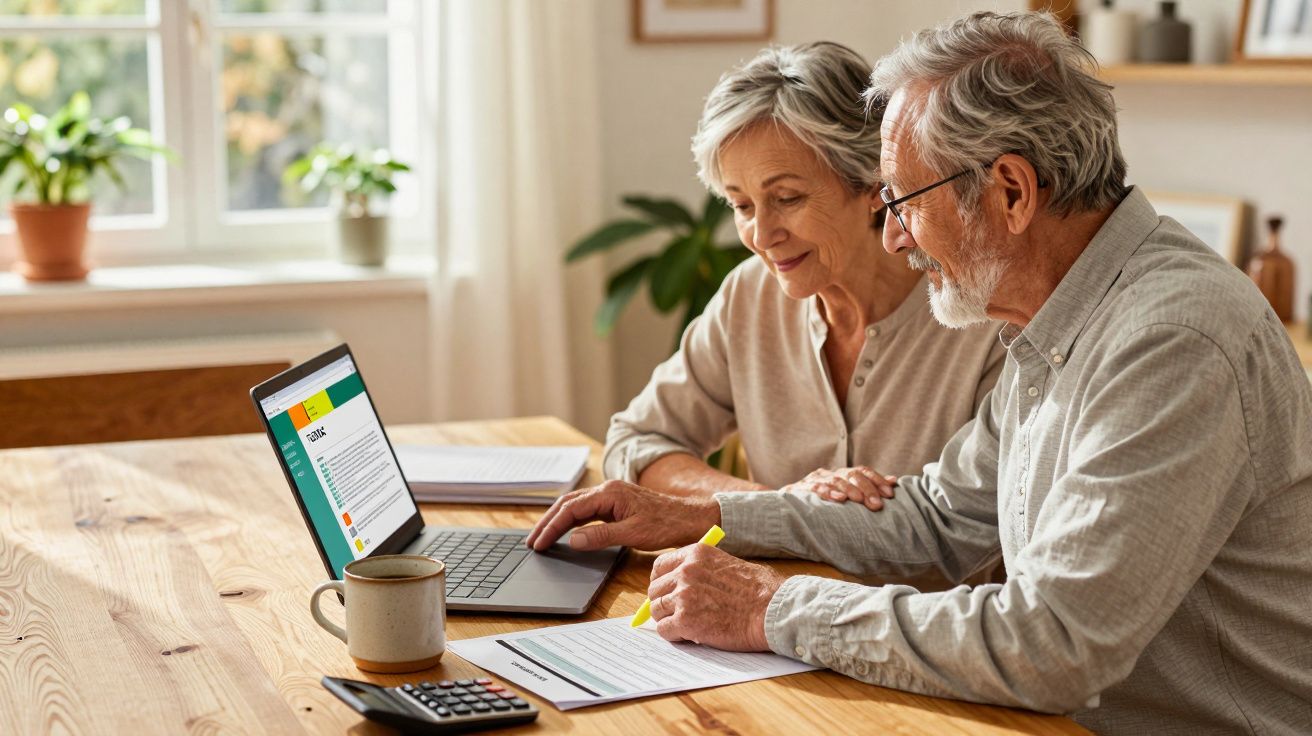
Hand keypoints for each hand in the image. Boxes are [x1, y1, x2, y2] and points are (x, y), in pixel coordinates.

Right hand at [525, 480, 720, 551]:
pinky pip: (586, 510)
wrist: (690, 518)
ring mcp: (611, 496)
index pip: (571, 509)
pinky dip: (571, 520)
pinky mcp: (616, 504)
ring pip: (575, 505)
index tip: (539, 543)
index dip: (552, 527)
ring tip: (542, 538)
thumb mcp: (633, 534)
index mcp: (610, 493)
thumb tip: (572, 540)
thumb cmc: (666, 525)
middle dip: (547, 522)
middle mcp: (607, 490)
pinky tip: (565, 532)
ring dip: (557, 520)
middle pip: (567, 504)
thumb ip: (601, 536)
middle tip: (532, 542)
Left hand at [646, 544, 785, 651]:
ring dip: (668, 620)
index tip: (666, 592)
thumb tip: (682, 584)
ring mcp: (684, 596)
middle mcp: (686, 571)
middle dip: (663, 603)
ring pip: (656, 610)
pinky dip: (673, 635)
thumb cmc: (760, 590)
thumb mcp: (728, 564)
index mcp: (696, 554)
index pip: (660, 566)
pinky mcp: (686, 620)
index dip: (661, 582)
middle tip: (676, 613)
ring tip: (688, 625)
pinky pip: (664, 630)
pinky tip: (690, 635)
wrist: (772, 610)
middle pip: (655, 590)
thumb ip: (703, 570)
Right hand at [779, 466, 896, 509]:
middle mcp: (830, 473)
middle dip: (867, 489)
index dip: (877, 480)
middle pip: (852, 475)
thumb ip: (868, 486)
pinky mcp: (802, 488)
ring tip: (859, 500)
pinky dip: (828, 492)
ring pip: (836, 480)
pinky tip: (838, 499)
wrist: (787, 504)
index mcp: (842, 474)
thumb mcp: (845, 493)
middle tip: (877, 505)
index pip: (863, 471)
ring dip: (850, 490)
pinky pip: (816, 488)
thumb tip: (894, 480)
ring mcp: (816, 479)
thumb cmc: (822, 501)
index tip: (890, 494)